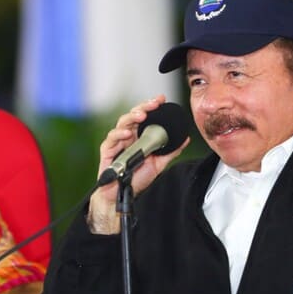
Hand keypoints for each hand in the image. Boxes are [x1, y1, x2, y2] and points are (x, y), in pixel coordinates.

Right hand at [87, 95, 189, 233]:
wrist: (122, 194)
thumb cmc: (136, 178)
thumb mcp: (158, 163)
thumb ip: (170, 151)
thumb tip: (185, 139)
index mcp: (138, 136)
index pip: (145, 117)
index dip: (151, 106)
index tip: (161, 99)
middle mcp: (127, 136)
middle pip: (133, 116)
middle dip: (143, 107)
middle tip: (154, 104)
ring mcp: (117, 142)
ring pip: (122, 123)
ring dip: (132, 117)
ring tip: (142, 115)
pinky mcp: (107, 151)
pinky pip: (111, 139)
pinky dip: (119, 134)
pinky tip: (128, 133)